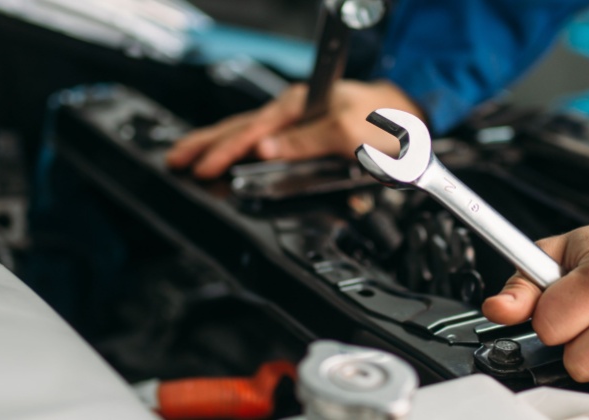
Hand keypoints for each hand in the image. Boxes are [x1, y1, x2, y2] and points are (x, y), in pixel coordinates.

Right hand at [165, 80, 422, 178]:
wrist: (413, 116)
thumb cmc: (387, 120)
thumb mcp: (350, 133)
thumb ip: (306, 143)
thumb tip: (265, 151)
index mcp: (303, 104)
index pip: (254, 130)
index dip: (225, 149)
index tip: (204, 166)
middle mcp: (296, 109)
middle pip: (240, 128)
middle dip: (205, 145)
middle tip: (175, 160)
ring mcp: (297, 120)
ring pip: (246, 133)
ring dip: (213, 145)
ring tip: (184, 156)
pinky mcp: (303, 132)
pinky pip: (261, 139)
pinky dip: (235, 147)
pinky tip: (221, 154)